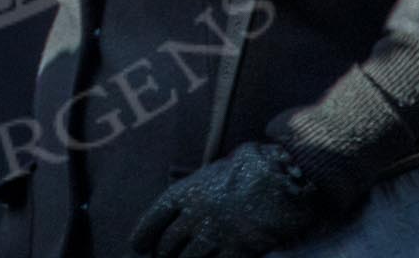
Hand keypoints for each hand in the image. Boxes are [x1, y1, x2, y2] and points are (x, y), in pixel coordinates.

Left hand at [129, 142, 331, 257]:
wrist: (280, 179)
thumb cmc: (248, 169)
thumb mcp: (212, 172)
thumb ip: (194, 192)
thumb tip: (180, 209)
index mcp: (185, 192)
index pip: (153, 219)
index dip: (142, 235)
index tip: (137, 247)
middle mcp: (194, 216)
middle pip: (167, 245)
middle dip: (163, 256)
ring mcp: (214, 236)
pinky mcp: (236, 251)